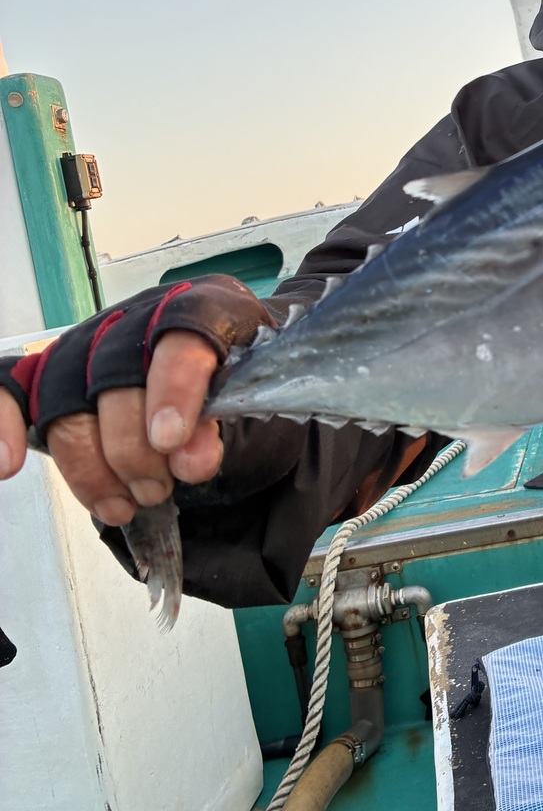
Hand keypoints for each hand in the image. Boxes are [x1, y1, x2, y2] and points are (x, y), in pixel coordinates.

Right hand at [0, 275, 274, 524]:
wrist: (227, 368)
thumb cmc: (239, 379)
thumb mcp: (250, 400)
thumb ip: (221, 427)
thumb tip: (190, 460)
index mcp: (201, 307)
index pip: (179, 338)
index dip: (173, 390)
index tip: (171, 442)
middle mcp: (137, 319)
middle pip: (114, 382)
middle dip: (133, 450)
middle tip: (158, 489)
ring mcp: (90, 344)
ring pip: (67, 405)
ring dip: (91, 468)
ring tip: (126, 503)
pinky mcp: (54, 371)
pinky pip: (11, 388)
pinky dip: (3, 423)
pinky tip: (8, 463)